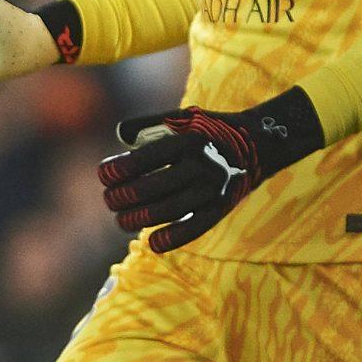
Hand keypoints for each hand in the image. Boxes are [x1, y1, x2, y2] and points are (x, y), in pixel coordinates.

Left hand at [97, 92, 323, 251]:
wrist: (258, 142)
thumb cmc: (208, 130)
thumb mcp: (182, 118)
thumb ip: (148, 123)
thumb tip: (119, 134)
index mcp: (187, 140)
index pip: (146, 157)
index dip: (120, 168)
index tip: (103, 174)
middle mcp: (202, 164)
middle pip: (154, 186)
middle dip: (123, 196)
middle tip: (108, 200)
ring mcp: (214, 188)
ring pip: (171, 209)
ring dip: (140, 219)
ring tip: (121, 221)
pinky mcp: (222, 207)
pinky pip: (197, 226)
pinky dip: (174, 238)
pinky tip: (152, 243)